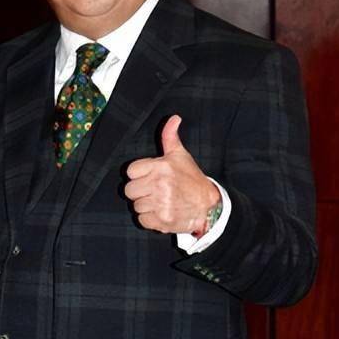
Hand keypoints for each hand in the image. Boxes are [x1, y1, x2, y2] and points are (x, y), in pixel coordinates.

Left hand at [124, 115, 220, 233]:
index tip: (149, 176)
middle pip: (129, 190)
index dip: (138, 174)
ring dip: (145, 206)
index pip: (130, 171)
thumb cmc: (192, 179)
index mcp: (161, 167)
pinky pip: (142, 220)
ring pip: (136, 206)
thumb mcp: (181, 155)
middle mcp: (159, 184)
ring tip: (160, 201)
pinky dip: (149, 219)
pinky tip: (161, 212)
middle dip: (140, 191)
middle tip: (154, 190)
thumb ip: (170, 137)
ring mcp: (160, 203)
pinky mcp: (162, 220)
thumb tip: (173, 118)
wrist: (208, 206)